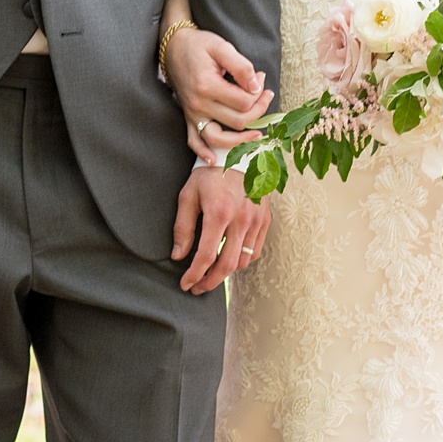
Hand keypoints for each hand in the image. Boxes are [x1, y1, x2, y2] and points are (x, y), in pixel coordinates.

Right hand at [163, 25, 272, 166]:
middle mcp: (198, 104)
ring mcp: (192, 113)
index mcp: (207, 85)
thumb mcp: (222, 47)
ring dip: (239, 140)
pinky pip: (194, 141)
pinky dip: (203, 153)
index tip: (261, 79)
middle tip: (265, 95)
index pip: (243, 102)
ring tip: (257, 134)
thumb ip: (241, 66)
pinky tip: (215, 159)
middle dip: (258, 111)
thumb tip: (257, 86)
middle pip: (236, 122)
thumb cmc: (199, 45)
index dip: (259, 94)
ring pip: (218, 139)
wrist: (173, 47)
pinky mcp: (189, 117)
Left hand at [171, 164, 269, 293]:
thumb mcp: (188, 195)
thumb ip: (183, 227)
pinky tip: (229, 260)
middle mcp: (240, 219)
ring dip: (225, 274)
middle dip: (209, 282)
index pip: (205, 256)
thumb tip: (178, 256)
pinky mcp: (264, 220)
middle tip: (197, 288)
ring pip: (242, 262)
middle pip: (226, 266)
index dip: (193, 275)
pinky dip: (242, 261)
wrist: (239, 153)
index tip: (185, 283)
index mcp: (219, 212)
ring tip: (211, 275)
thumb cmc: (209, 174)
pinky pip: (255, 251)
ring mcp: (256, 220)